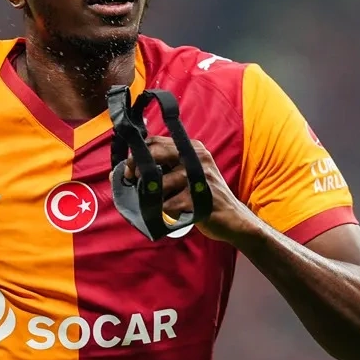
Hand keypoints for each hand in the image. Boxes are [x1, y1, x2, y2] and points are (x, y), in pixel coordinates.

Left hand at [124, 135, 253, 241]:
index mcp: (192, 149)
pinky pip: (168, 205)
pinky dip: (166, 212)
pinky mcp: (198, 198)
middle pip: (155, 154)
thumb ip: (165, 166)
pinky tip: (174, 213)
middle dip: (138, 169)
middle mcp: (196, 158)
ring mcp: (199, 177)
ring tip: (164, 203)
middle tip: (134, 183)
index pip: (156, 141)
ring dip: (154, 197)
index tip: (129, 170)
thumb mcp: (190, 173)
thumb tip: (126, 168)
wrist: (233, 218)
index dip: (137, 154)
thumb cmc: (204, 196)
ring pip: (159, 184)